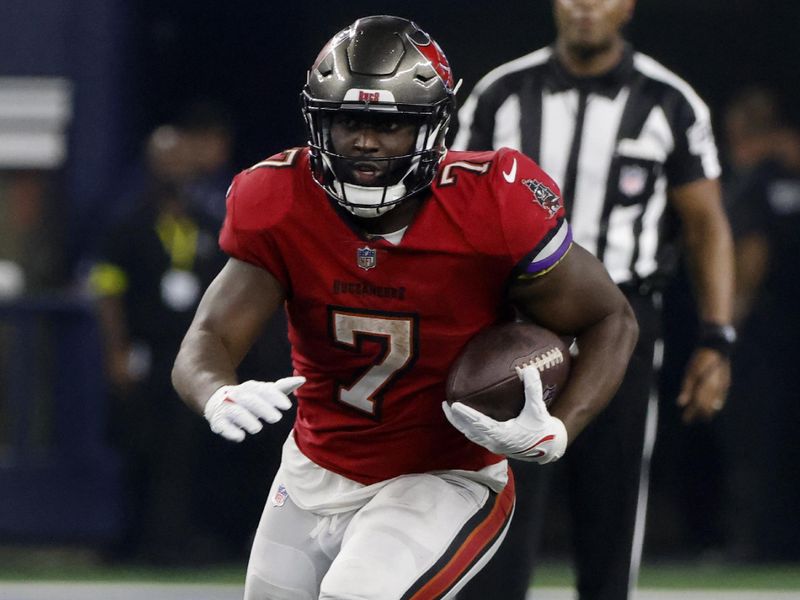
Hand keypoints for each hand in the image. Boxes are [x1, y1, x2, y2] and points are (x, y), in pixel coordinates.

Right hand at [203, 377, 305, 441]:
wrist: (218, 401)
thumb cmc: (250, 398)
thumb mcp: (265, 392)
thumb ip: (282, 387)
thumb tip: (302, 379)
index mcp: (251, 387)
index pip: (263, 389)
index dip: (275, 397)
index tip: (287, 406)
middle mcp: (238, 395)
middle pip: (250, 399)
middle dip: (263, 408)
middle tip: (276, 418)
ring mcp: (226, 407)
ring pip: (236, 411)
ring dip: (246, 419)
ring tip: (257, 428)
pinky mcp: (218, 420)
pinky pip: (222, 424)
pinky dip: (230, 430)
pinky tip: (240, 437)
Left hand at [442, 364, 567, 463]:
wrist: (548, 447)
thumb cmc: (541, 428)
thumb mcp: (537, 409)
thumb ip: (532, 389)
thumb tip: (528, 369)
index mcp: (503, 434)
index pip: (479, 423)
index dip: (466, 414)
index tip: (454, 405)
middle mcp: (494, 442)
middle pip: (469, 430)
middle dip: (456, 418)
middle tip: (445, 404)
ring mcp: (493, 445)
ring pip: (470, 435)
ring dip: (459, 424)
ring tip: (449, 410)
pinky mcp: (494, 445)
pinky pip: (475, 437)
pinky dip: (467, 427)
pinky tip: (463, 419)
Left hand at [677, 348, 729, 423]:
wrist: (716, 349)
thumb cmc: (699, 360)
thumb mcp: (689, 373)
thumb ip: (686, 389)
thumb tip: (680, 403)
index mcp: (704, 387)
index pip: (697, 406)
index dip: (691, 414)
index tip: (685, 420)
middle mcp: (715, 390)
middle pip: (706, 408)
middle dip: (698, 415)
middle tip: (690, 419)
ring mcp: (722, 388)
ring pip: (715, 405)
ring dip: (708, 412)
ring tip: (701, 417)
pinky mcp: (726, 385)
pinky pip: (721, 399)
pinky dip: (716, 405)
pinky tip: (713, 408)